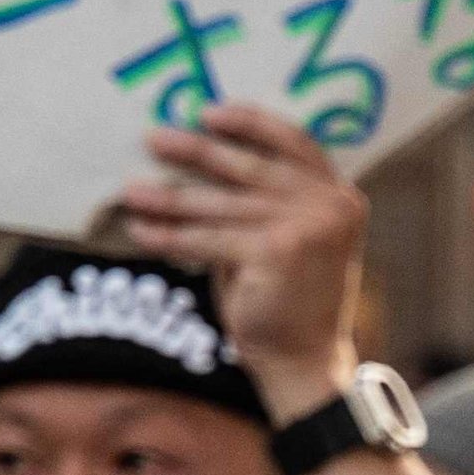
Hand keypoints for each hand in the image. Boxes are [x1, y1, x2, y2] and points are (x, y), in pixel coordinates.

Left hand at [109, 103, 369, 410]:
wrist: (303, 361)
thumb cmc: (288, 299)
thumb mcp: (290, 238)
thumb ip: (267, 200)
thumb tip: (202, 153)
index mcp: (341, 196)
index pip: (295, 143)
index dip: (251, 123)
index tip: (208, 113)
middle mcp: (331, 206)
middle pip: (250, 168)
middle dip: (197, 152)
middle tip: (154, 138)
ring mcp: (307, 227)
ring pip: (221, 205)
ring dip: (170, 197)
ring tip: (131, 191)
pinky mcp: (276, 251)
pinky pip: (208, 237)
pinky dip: (170, 234)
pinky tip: (141, 230)